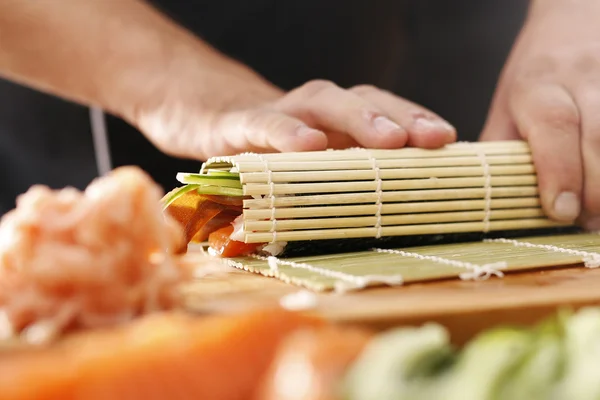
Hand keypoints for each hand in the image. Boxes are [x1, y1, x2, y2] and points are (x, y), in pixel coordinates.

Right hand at [130, 65, 456, 159]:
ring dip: (358, 118)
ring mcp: (280, 112)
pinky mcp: (239, 125)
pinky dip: (286, 132)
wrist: (210, 119)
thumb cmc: (271, 154)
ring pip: (324, 103)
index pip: (386, 113)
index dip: (417, 123)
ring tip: (386, 140)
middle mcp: (316, 111)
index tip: (450, 143)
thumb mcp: (310, 171)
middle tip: (432, 140)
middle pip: (365, 102)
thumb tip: (393, 220)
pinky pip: (264, 124)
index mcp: (338, 122)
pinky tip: (307, 144)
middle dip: (401, 118)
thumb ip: (342, 186)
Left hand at [480, 0, 599, 229]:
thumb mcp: (506, 106)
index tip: (559, 211)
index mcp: (539, 85)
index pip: (555, 126)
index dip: (560, 171)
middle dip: (594, 191)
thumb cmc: (536, 72)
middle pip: (598, 139)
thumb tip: (491, 200)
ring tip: (598, 216)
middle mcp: (584, 79)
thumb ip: (501, 150)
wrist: (577, 16)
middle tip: (583, 224)